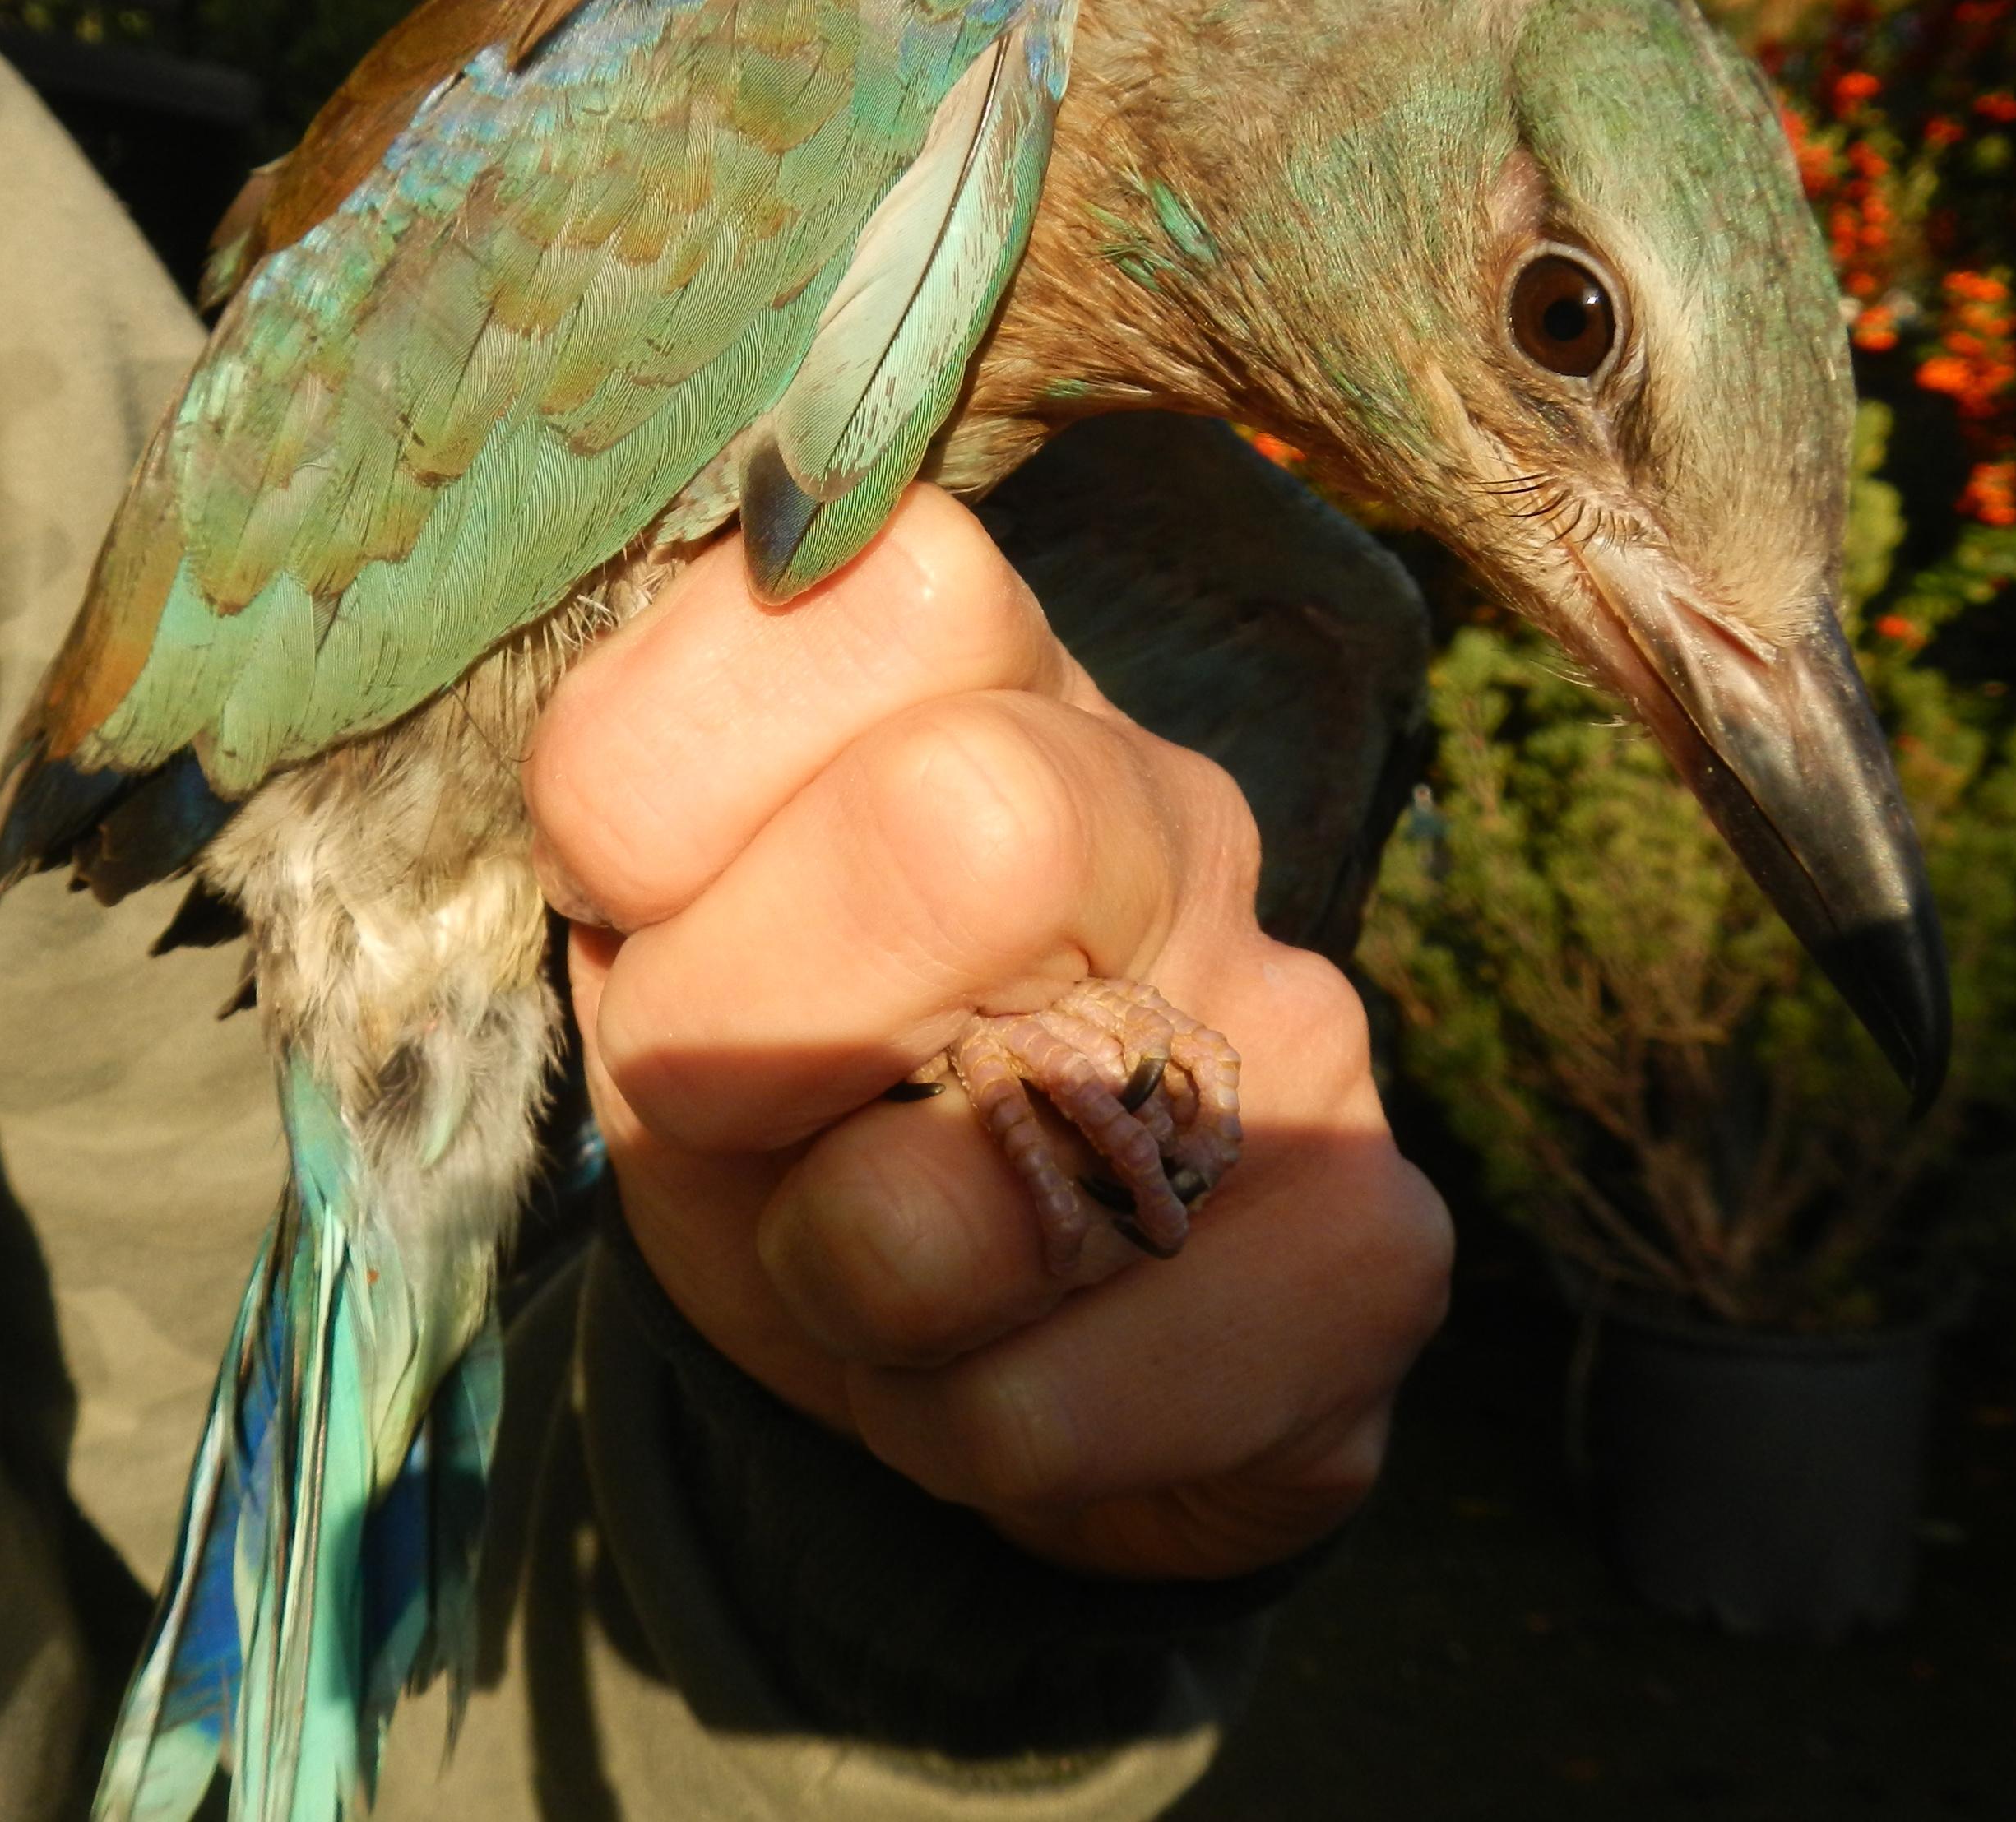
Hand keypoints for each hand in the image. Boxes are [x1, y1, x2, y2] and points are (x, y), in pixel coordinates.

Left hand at [524, 487, 1452, 1579]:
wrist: (945, 1344)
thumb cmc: (778, 1086)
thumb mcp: (654, 942)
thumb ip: (640, 834)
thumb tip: (643, 831)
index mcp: (982, 671)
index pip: (844, 585)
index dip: (660, 796)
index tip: (644, 899)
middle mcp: (1169, 806)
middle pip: (970, 824)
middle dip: (755, 1037)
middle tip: (739, 1112)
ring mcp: (1298, 1022)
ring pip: (990, 1190)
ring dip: (844, 1285)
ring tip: (876, 1262)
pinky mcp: (1375, 1248)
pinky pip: (1057, 1404)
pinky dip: (953, 1429)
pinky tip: (1002, 1362)